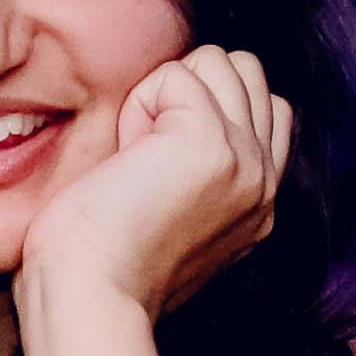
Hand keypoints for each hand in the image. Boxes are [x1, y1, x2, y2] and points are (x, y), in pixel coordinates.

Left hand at [14, 43, 292, 330]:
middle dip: (188, 90)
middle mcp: (264, 180)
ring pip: (217, 61)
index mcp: (260, 200)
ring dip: (163, 95)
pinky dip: (139, 104)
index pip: (266, 105)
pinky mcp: (211, 143)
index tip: (160, 161)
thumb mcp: (171, 209)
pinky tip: (127, 157)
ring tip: (138, 156)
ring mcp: (245, 159)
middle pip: (246, 71)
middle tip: (146, 156)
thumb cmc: (102, 259)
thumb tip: (176, 113)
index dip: (206, 105)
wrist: (89, 295)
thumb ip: (197, 164)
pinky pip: (175, 74)